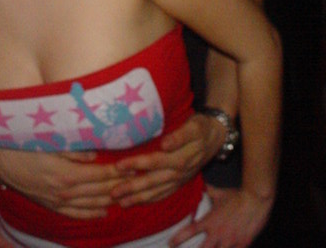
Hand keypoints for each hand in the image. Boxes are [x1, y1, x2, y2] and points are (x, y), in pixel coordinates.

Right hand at [0, 147, 122, 217]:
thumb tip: (97, 154)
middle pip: (100, 190)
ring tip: (127, 195)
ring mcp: (58, 202)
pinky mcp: (51, 205)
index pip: (102, 174)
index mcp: (68, 174)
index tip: (134, 166)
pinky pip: (75, 214)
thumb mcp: (52, 144)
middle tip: (138, 179)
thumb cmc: (27, 146)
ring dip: (110, 200)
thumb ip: (76, 151)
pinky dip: (91, 214)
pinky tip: (103, 212)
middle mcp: (66, 192)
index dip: (119, 171)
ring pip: (91, 204)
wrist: (2, 161)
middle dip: (120, 185)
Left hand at [110, 113, 224, 205]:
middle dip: (132, 187)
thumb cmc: (200, 127)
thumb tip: (165, 144)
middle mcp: (180, 171)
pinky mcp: (180, 183)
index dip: (137, 164)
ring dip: (138, 198)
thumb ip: (180, 136)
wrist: (216, 137)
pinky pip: (164, 194)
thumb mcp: (194, 126)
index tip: (119, 165)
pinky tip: (136, 202)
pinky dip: (150, 200)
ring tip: (119, 202)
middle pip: (153, 180)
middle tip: (113, 191)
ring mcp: (180, 179)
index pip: (155, 161)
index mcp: (181, 156)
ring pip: (157, 191)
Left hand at [169, 186, 274, 247]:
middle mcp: (219, 233)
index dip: (179, 238)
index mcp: (211, 221)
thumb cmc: (236, 196)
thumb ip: (207, 192)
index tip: (170, 243)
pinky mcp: (242, 245)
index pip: (191, 230)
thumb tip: (198, 186)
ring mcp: (231, 241)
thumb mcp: (219, 193)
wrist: (256, 201)